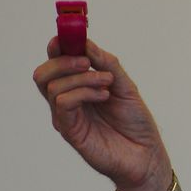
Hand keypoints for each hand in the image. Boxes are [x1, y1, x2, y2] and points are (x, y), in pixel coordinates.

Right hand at [33, 37, 171, 190]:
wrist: (146, 155)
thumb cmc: (136, 123)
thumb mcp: (126, 86)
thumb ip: (107, 64)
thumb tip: (87, 42)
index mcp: (79, 87)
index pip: (56, 62)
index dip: (58, 46)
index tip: (68, 35)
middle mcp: (68, 100)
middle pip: (43, 73)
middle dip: (62, 60)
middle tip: (86, 61)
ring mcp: (67, 116)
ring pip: (52, 86)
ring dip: (81, 77)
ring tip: (107, 83)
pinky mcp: (70, 131)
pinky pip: (63, 103)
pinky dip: (82, 92)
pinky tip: (104, 95)